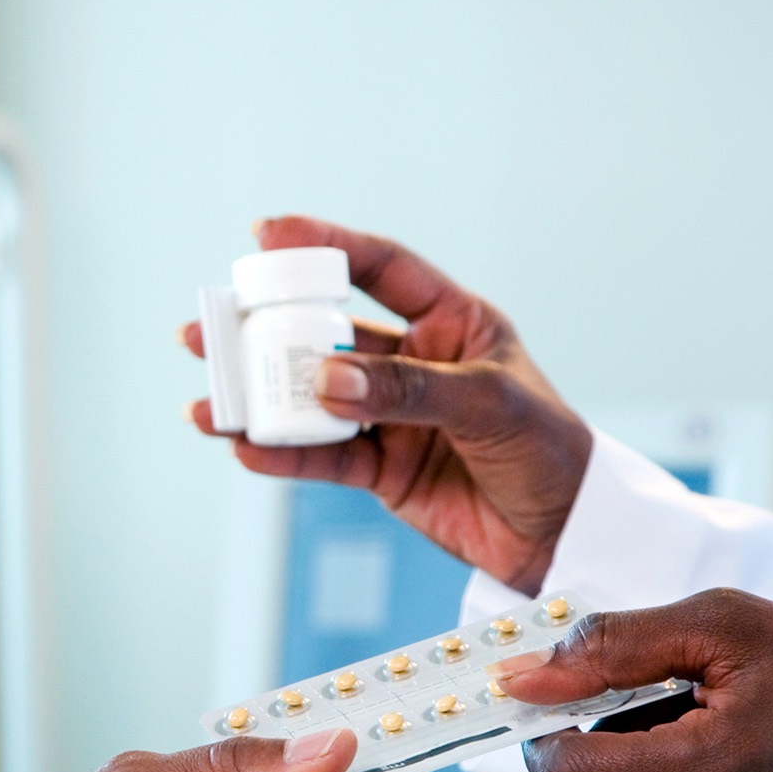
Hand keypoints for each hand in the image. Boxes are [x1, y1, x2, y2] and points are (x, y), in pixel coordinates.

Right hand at [182, 216, 592, 593]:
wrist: (563, 535)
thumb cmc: (547, 451)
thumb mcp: (486, 403)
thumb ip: (408, 388)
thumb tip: (326, 377)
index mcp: (453, 322)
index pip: (383, 269)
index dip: (326, 246)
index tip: (267, 235)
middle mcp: (416, 362)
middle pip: (328, 334)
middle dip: (266, 330)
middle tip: (210, 326)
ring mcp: (394, 417)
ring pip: (314, 399)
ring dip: (261, 398)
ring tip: (209, 400)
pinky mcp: (384, 471)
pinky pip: (324, 457)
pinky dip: (283, 455)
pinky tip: (243, 447)